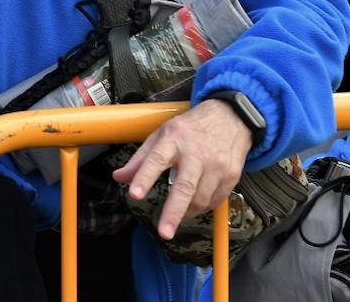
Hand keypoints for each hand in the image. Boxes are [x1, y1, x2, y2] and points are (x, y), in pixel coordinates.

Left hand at [112, 98, 253, 239]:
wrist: (230, 117)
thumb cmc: (190, 127)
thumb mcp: (161, 134)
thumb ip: (140, 158)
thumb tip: (118, 177)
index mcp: (173, 139)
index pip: (155, 159)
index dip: (144, 177)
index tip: (134, 194)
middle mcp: (195, 153)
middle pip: (184, 187)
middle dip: (173, 212)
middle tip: (163, 232)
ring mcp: (216, 165)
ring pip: (200, 198)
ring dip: (186, 213)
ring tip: (176, 218)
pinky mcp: (231, 175)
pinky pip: (214, 200)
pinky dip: (202, 207)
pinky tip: (194, 205)